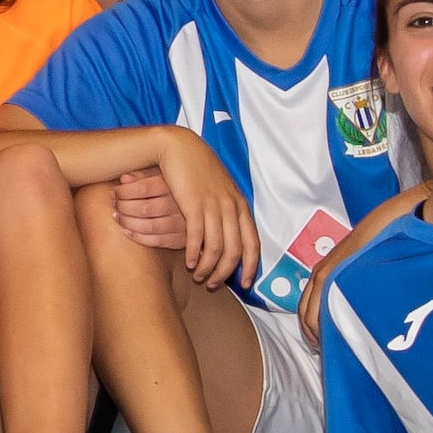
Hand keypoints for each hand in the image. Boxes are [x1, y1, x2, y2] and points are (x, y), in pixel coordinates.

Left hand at [107, 161, 185, 253]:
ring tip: (117, 217)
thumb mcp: (163, 177)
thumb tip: (123, 178)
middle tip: (114, 206)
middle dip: (123, 207)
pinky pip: (157, 241)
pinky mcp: (182, 240)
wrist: (205, 210)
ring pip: (149, 226)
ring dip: (128, 222)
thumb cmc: (175, 190)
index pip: (143, 188)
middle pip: (144, 208)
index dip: (124, 192)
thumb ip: (143, 177)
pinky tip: (127, 231)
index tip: (113, 193)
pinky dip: (138, 237)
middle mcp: (179, 205)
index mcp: (173, 187)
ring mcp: (182, 224)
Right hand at [144, 132, 257, 292]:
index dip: (251, 267)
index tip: (246, 284)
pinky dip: (194, 254)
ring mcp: (213, 206)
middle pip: (235, 251)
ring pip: (216, 248)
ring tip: (199, 276)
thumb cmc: (199, 169)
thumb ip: (229, 209)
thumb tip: (232, 231)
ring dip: (208, 267)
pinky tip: (189, 263)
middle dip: (225, 273)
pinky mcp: (194, 204)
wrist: (179, 148)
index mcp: (240, 205)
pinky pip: (197, 238)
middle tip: (214, 284)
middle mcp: (231, 207)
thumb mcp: (221, 189)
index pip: (253, 243)